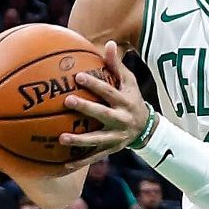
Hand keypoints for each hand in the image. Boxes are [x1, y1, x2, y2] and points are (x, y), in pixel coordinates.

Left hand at [57, 41, 148, 168]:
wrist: (147, 128)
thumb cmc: (132, 99)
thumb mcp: (129, 82)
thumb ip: (116, 65)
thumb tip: (108, 43)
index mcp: (125, 102)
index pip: (109, 92)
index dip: (95, 84)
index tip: (78, 76)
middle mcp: (121, 120)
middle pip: (103, 114)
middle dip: (86, 108)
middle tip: (68, 100)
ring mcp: (116, 137)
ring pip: (98, 139)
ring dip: (80, 140)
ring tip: (62, 138)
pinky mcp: (111, 149)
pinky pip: (94, 157)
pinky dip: (80, 162)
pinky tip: (63, 166)